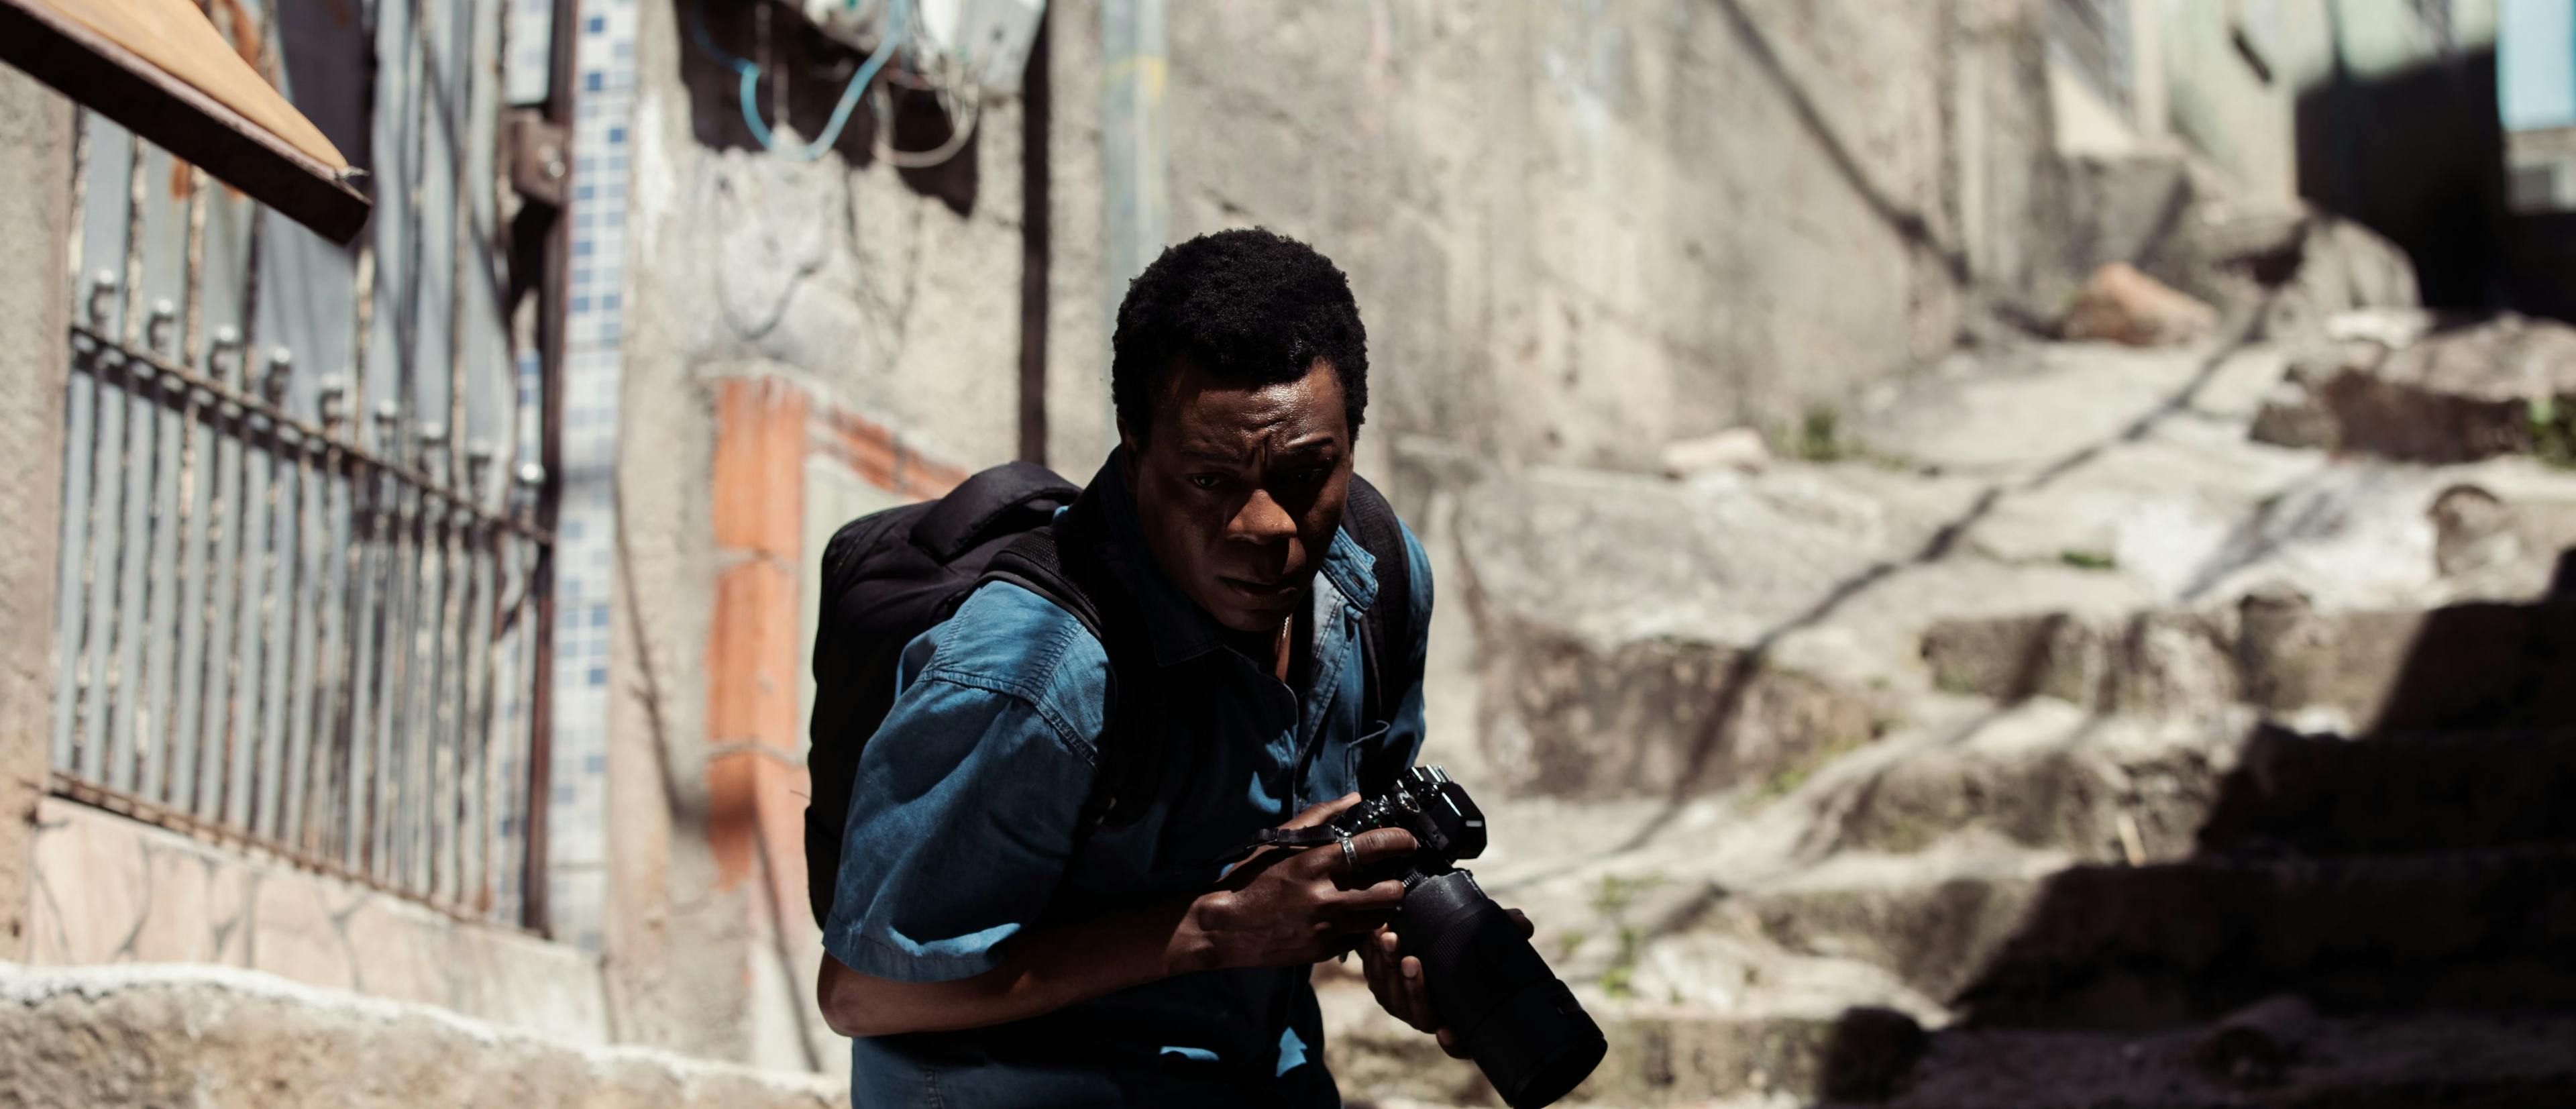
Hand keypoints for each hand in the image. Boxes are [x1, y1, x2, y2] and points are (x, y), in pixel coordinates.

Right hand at [1187, 793, 1414, 970]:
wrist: (1223, 927)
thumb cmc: (1251, 878)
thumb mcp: (1280, 841)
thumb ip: (1319, 817)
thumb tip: (1355, 800)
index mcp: (1315, 863)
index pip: (1372, 847)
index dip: (1399, 841)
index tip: (1409, 841)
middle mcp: (1325, 897)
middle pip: (1389, 892)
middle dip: (1397, 884)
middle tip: (1393, 878)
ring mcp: (1326, 927)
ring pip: (1378, 919)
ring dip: (1381, 908)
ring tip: (1373, 899)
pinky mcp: (1322, 950)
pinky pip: (1356, 938)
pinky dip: (1357, 928)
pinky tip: (1346, 918)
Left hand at [1360, 908, 1534, 1058]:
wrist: (1429, 933)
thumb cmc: (1465, 943)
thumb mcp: (1485, 938)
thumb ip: (1505, 931)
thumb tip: (1523, 924)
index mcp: (1459, 1018)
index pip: (1458, 1043)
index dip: (1453, 1042)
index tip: (1447, 1031)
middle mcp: (1431, 1018)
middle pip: (1418, 1014)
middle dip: (1413, 988)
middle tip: (1411, 961)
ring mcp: (1404, 1005)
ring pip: (1392, 996)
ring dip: (1388, 967)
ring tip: (1389, 938)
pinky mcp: (1384, 987)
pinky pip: (1375, 977)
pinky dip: (1373, 956)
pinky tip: (1374, 934)